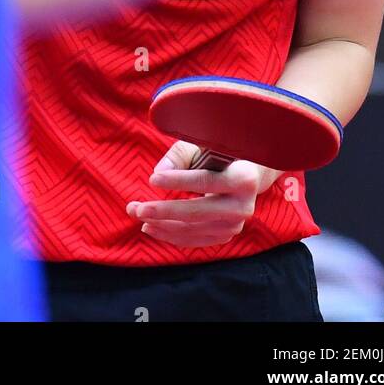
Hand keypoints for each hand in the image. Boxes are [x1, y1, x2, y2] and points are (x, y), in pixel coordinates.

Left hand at [126, 140, 274, 249]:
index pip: (206, 181)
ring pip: (193, 229)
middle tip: (136, 207)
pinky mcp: (225, 235)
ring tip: (137, 214)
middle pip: (197, 212)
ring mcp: (235, 225)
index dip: (178, 181)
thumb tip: (158, 172)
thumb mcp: (204, 144)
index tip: (152, 179)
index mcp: (244, 178)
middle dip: (163, 211)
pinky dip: (171, 235)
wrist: (247, 174)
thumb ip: (181, 155)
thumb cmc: (220, 152)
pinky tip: (150, 227)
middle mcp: (243, 206)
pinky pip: (194, 240)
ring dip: (161, 225)